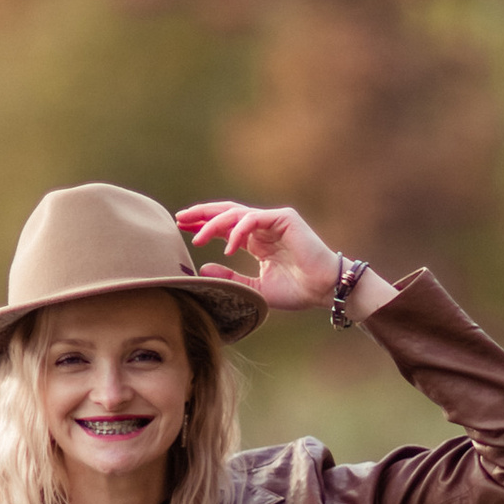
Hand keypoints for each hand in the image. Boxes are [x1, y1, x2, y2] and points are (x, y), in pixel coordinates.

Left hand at [178, 201, 355, 315]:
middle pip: (226, 213)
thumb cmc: (297, 290)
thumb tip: (203, 267)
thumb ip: (231, 277)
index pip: (225, 226)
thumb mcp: (255, 288)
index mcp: (257, 241)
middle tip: (179, 219)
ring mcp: (274, 220)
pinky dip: (238, 230)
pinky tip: (227, 246)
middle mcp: (263, 227)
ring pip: (236, 213)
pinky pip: (253, 218)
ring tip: (196, 237)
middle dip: (201, 215)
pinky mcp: (284, 219)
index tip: (182, 229)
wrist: (324, 290)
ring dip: (213, 224)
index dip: (203, 226)